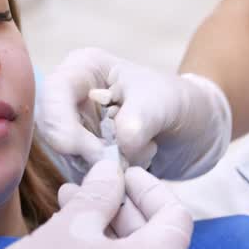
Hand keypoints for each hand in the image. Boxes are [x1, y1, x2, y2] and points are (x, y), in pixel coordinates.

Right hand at [0, 159, 193, 248]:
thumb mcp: (69, 227)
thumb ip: (98, 195)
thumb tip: (110, 173)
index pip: (175, 216)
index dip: (149, 189)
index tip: (120, 174)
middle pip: (156, 242)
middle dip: (122, 209)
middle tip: (87, 187)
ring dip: (108, 234)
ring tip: (69, 209)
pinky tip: (70, 247)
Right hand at [38, 47, 231, 179]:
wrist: (197, 128)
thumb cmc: (179, 102)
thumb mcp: (163, 103)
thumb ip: (139, 119)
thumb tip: (119, 143)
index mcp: (83, 69)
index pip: (52, 94)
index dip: (63, 126)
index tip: (92, 152)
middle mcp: (71, 97)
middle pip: (52, 130)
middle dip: (82, 153)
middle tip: (119, 164)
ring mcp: (76, 128)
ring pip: (66, 157)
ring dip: (101, 167)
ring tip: (142, 154)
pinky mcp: (86, 156)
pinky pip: (82, 174)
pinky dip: (107, 178)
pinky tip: (136, 165)